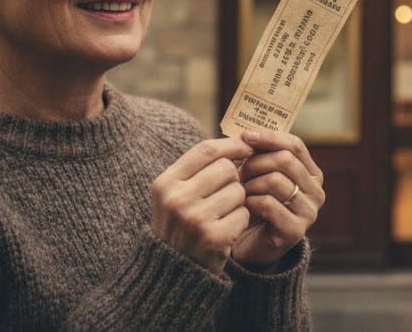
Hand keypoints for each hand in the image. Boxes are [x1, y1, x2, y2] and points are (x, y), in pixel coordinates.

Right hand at [150, 137, 254, 272]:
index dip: (231, 145)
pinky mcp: (213, 237)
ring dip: (238, 202)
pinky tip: (226, 230)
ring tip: (221, 215)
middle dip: (233, 179)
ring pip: (238, 191)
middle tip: (223, 195)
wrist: (174, 271)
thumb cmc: (182, 224)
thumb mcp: (177, 194)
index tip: (247, 147)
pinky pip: (243, 214)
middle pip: (226, 168)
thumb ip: (201, 167)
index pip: (205, 150)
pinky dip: (240, 221)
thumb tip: (240, 140)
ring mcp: (194, 219)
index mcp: (165, 183)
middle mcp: (177, 199)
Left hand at [230, 129, 325, 268]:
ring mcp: (309, 212)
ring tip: (240, 191)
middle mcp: (316, 191)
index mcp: (311, 173)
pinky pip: (269, 205)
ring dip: (251, 184)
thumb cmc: (254, 204)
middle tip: (239, 172)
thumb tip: (247, 132)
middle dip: (256, 163)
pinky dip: (250, 202)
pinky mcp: (295, 230)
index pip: (295, 145)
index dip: (269, 137)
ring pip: (276, 181)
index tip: (245, 136)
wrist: (250, 245)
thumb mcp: (259, 174)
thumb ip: (259, 154)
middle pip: (285, 160)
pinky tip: (243, 206)